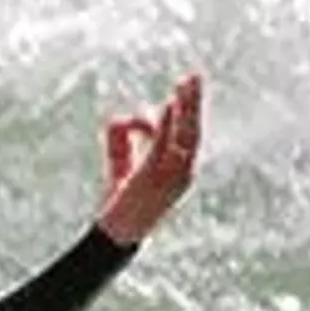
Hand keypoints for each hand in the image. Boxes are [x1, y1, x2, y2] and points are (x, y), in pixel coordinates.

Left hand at [96, 71, 204, 245]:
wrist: (115, 235)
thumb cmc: (120, 201)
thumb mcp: (121, 161)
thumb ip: (122, 136)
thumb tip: (131, 115)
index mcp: (180, 170)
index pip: (189, 134)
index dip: (189, 109)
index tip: (184, 84)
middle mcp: (183, 173)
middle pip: (192, 131)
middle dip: (193, 103)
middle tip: (194, 75)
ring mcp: (172, 178)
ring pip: (185, 136)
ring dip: (186, 108)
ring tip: (185, 83)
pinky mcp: (155, 181)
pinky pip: (164, 148)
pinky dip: (168, 126)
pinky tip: (168, 107)